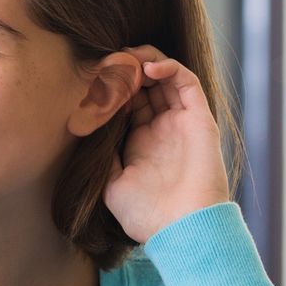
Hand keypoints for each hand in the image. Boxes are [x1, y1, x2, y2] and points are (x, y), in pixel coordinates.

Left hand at [102, 45, 231, 243]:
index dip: (110, 88)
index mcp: (141, 142)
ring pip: (165, 78)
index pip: (126, 103)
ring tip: (124, 56)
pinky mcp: (199, 119)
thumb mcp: (111, 185)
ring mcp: (181, 122)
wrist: (182, 229)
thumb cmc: (146, 215)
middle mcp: (162, 128)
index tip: (90, 80)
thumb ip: (103, 158)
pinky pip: (187, 83)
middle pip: (144, 86)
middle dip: (124, 70)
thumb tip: (87, 132)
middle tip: (106, 62)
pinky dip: (168, 68)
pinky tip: (146, 68)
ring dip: (144, 62)